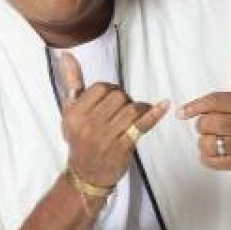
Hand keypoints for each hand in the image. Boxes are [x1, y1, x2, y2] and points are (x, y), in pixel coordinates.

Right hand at [58, 52, 169, 187]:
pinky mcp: (122, 148)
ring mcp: (106, 138)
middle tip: (122, 110)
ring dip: (138, 108)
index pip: (100, 88)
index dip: (110, 90)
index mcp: (74, 114)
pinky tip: (164, 106)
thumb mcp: (69, 113)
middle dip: (124, 99)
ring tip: (136, 114)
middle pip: (117, 97)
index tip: (111, 100)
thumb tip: (66, 55)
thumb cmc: (79, 140)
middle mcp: (88, 125)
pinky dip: (154, 114)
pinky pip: (142, 125)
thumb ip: (71, 83)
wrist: (86, 174)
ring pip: (131, 109)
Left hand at [178, 36, 230, 172]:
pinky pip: (209, 160)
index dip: (194, 107)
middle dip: (202, 126)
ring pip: (206, 143)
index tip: (182, 112)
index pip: (213, 102)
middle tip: (212, 126)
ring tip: (217, 139)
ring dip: (204, 142)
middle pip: (205, 124)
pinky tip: (218, 151)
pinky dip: (208, 157)